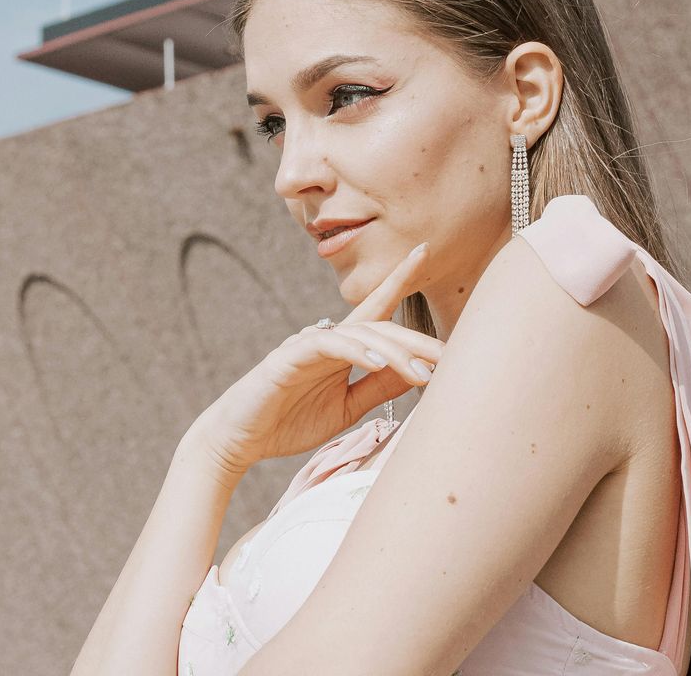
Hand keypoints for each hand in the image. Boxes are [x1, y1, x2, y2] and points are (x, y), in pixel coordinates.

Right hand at [196, 242, 445, 474]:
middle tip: (450, 357)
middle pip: (381, 326)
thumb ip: (378, 387)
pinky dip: (354, 351)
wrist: (240, 440)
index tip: (424, 251)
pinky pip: (328, 345)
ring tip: (422, 373)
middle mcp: (327, 338)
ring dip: (394, 353)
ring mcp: (307, 344)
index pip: (377, 309)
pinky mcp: (289, 357)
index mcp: (342, 348)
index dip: (399, 279)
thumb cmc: (288, 422)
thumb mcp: (346, 407)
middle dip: (417, 341)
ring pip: (360, 334)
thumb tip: (419, 372)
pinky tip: (376, 362)